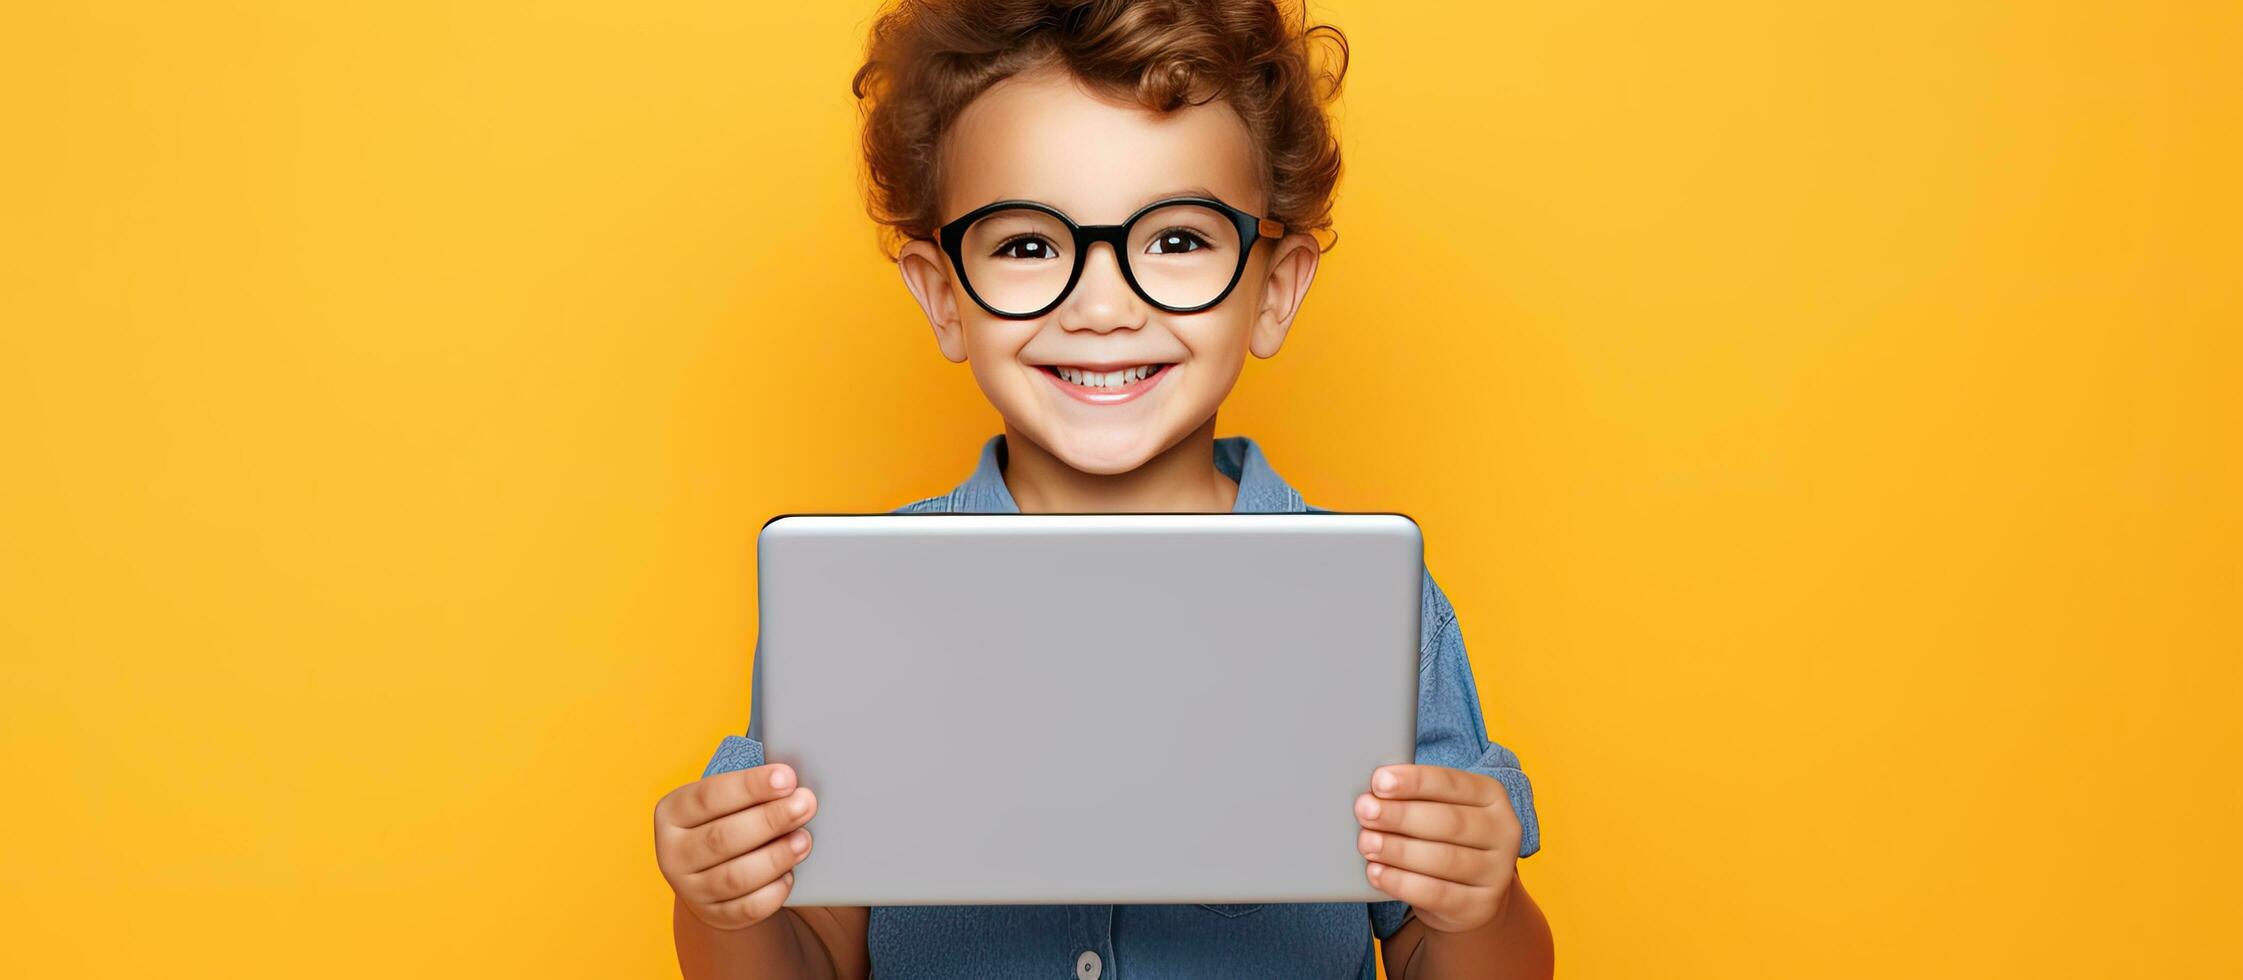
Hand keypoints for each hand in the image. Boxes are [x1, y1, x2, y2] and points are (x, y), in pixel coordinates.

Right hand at [654, 763, 819, 931]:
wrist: (714, 872)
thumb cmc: (728, 821)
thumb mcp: (727, 802)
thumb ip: (752, 791)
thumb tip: (791, 782)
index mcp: (672, 813)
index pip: (708, 796)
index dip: (750, 786)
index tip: (787, 778)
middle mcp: (673, 853)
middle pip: (722, 837)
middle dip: (770, 819)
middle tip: (805, 805)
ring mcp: (690, 889)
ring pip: (735, 877)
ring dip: (776, 857)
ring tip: (804, 840)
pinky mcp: (714, 915)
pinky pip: (747, 908)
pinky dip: (773, 892)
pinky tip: (789, 874)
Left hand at [1355, 764, 1521, 933]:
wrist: (1471, 894)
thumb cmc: (1445, 840)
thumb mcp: (1439, 811)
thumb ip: (1415, 799)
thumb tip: (1372, 795)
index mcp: (1492, 795)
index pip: (1452, 783)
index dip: (1415, 782)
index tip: (1379, 782)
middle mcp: (1504, 831)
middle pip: (1448, 821)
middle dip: (1401, 816)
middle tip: (1365, 812)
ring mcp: (1497, 872)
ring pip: (1443, 859)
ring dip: (1398, 850)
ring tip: (1366, 843)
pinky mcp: (1481, 906)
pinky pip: (1437, 894)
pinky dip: (1402, 882)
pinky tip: (1377, 873)